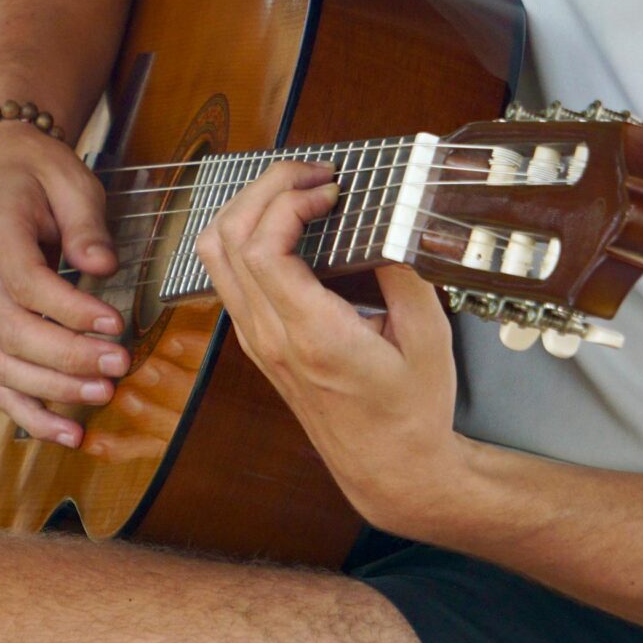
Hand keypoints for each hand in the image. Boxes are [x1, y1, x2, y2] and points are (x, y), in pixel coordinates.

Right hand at [0, 119, 131, 447]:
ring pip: (4, 366)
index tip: (115, 323)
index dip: (71, 311)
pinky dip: (31, 415)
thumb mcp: (70, 179)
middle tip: (120, 365)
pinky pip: (2, 383)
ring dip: (54, 390)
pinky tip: (68, 434)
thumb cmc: (39, 174)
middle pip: (15, 333)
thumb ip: (85, 224)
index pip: (28, 285)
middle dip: (69, 358)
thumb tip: (101, 267)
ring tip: (103, 397)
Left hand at [194, 160, 466, 535]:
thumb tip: (386, 222)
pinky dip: (245, 235)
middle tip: (312, 173)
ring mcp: (256, 341)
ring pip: (214, 255)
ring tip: (295, 190)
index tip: (331, 190)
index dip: (287, 200)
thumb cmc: (412, 410)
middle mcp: (270, 336)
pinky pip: (227, 275)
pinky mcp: (257, 343)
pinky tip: (287, 225)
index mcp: (311, 335)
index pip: (261, 248)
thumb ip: (404, 274)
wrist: (389, 469)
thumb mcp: (429, 339)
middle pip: (226, 239)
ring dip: (246, 208)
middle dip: (264, 187)